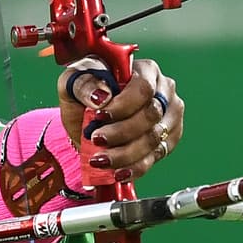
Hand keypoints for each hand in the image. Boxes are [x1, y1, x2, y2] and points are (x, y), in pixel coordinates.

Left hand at [57, 58, 183, 181]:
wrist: (88, 123)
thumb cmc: (83, 96)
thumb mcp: (73, 83)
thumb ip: (84, 84)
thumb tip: (102, 96)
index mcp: (145, 70)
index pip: (143, 87)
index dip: (123, 105)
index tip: (99, 117)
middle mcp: (164, 91)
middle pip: (151, 114)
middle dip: (121, 132)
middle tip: (97, 140)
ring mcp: (169, 116)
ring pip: (155, 139)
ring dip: (125, 153)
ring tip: (101, 159)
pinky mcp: (168, 139)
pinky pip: (156, 157)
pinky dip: (135, 167)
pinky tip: (118, 171)